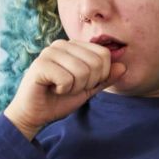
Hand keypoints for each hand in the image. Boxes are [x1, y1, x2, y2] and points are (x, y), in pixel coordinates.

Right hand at [3, 39, 126, 140]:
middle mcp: (62, 44)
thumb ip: (105, 78)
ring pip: (82, 71)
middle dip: (88, 83)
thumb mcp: (88, 89)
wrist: (34, 114)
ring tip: (61, 88)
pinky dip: (64, 90)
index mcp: (74, 46)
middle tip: (71, 88)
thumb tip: (124, 66)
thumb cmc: (59, 100)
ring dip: (75, 88)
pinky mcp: (40, 64)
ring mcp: (50, 52)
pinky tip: (52, 89)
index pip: (104, 54)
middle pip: (96, 62)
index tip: (84, 84)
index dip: (101, 76)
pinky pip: (67, 79)